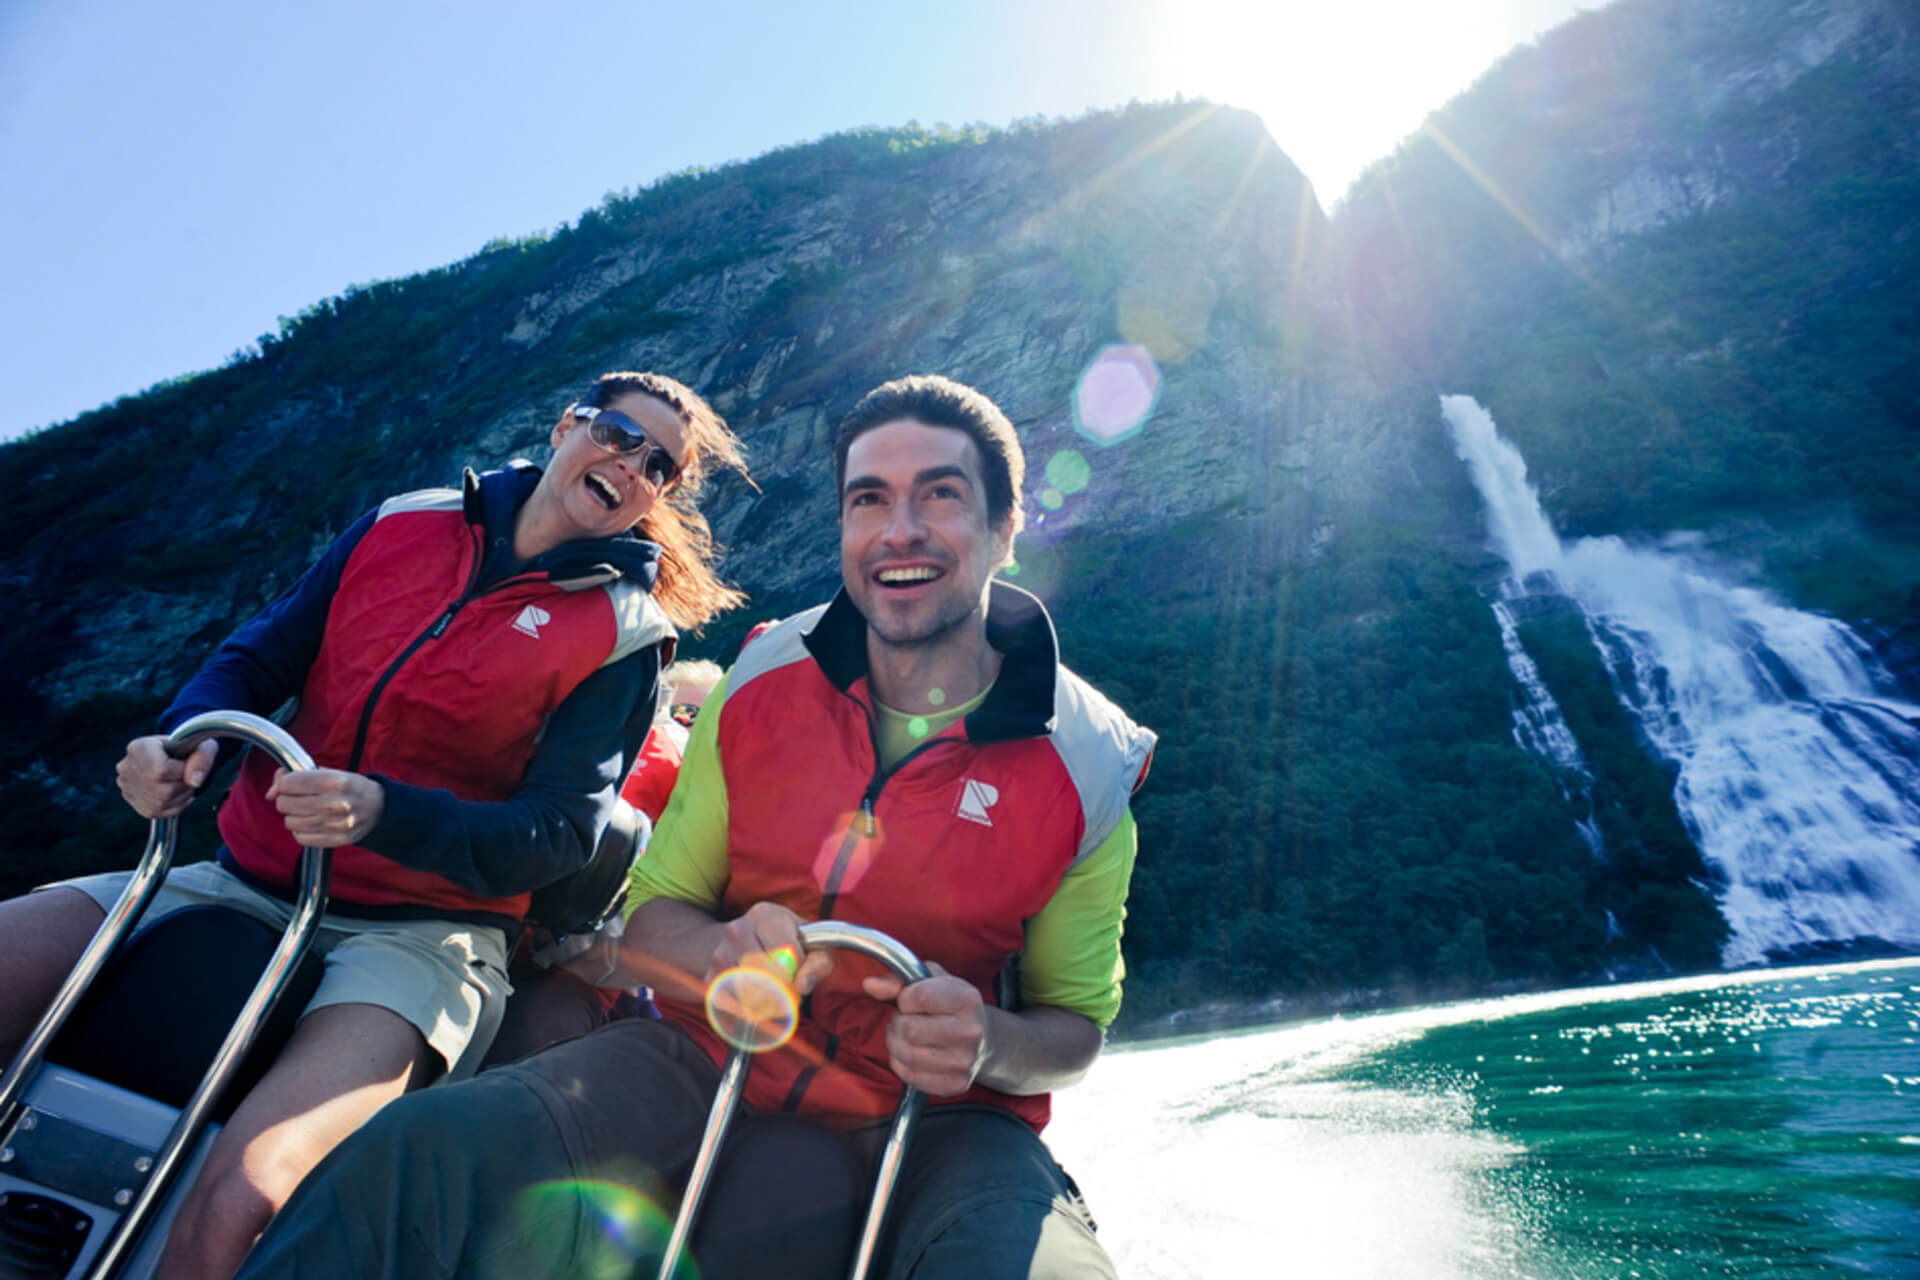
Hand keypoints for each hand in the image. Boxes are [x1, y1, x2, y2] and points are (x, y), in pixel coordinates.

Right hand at [116, 736, 218, 819]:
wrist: (175, 751)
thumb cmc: (189, 747)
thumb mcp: (202, 745)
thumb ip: (202, 758)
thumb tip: (194, 781)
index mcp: (140, 748)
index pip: (160, 771)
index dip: (182, 772)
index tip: (188, 764)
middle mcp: (127, 767)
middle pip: (163, 791)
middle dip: (185, 786)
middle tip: (189, 775)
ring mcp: (127, 785)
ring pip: (161, 804)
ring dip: (182, 797)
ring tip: (184, 782)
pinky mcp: (132, 800)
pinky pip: (158, 812)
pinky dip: (175, 805)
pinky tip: (178, 792)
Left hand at [265, 767, 385, 846]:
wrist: (380, 809)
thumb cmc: (351, 788)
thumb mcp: (329, 773)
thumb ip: (297, 777)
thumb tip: (270, 792)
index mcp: (334, 781)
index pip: (289, 783)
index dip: (285, 783)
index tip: (292, 784)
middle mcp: (334, 804)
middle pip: (285, 803)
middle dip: (287, 799)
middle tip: (300, 797)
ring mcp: (334, 824)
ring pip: (290, 822)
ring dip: (294, 815)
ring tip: (308, 810)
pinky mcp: (334, 840)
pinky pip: (300, 837)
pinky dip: (301, 830)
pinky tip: (312, 822)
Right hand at [708, 902, 832, 995]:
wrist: (747, 939)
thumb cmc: (789, 940)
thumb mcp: (813, 944)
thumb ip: (818, 962)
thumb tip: (801, 986)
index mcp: (765, 915)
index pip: (785, 952)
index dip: (798, 973)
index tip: (800, 979)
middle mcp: (737, 930)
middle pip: (763, 974)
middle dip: (781, 992)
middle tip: (788, 996)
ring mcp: (719, 953)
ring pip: (746, 991)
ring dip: (764, 1003)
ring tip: (773, 996)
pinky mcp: (711, 977)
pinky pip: (731, 1003)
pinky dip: (746, 1009)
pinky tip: (755, 1002)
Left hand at [862, 965, 988, 1096]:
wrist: (983, 1040)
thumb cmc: (949, 1005)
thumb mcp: (930, 981)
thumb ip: (897, 980)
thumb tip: (869, 985)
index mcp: (967, 999)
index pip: (919, 997)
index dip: (904, 998)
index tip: (910, 1001)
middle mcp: (970, 1031)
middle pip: (909, 1029)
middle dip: (898, 1023)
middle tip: (906, 1021)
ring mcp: (964, 1061)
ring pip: (906, 1054)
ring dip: (896, 1044)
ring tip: (906, 1037)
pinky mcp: (955, 1084)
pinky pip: (910, 1076)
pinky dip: (901, 1064)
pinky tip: (911, 1054)